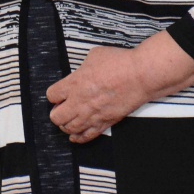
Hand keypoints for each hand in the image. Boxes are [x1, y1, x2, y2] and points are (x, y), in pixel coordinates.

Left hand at [46, 33, 193, 143]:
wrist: (141, 76)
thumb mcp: (94, 55)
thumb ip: (83, 67)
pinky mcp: (106, 122)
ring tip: (68, 121)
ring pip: (70, 128)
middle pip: (56, 117)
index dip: (54, 95)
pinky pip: (87, 136)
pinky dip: (79, 138)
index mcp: (74, 83)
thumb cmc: (121, 64)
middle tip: (61, 109)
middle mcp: (80, 102)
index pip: (52, 96)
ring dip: (66, 125)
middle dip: (56, 113)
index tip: (57, 95)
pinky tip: (76, 136)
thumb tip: (83, 70)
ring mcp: (93, 114)